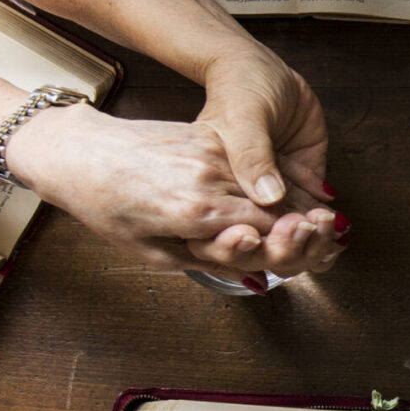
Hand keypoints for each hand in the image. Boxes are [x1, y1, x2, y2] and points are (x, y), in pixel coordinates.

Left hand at [9, 105, 343, 280]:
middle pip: (275, 208)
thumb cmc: (105, 204)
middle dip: (304, 227)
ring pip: (265, 184)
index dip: (297, 247)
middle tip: (329, 242)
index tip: (320, 256)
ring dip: (291, 205)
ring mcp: (210, 151)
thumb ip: (210, 260)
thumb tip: (254, 273)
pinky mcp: (206, 136)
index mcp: (197, 210)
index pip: (267, 233)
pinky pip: (248, 165)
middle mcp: (210, 176)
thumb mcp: (153, 252)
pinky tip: (278, 196)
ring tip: (312, 223)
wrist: (80, 152)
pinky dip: (266, 182)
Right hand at [190, 33, 342, 272]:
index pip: (238, 224)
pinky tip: (339, 219)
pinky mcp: (299, 171)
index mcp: (218, 184)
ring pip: (294, 218)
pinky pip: (313, 198)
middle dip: (293, 237)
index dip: (258, 238)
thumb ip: (253, 157)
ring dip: (314, 225)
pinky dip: (326, 208)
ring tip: (331, 226)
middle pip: (269, 229)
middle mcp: (246, 188)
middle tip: (312, 231)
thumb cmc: (240, 86)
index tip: (280, 240)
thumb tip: (269, 196)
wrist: (261, 64)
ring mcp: (274, 182)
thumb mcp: (242, 119)